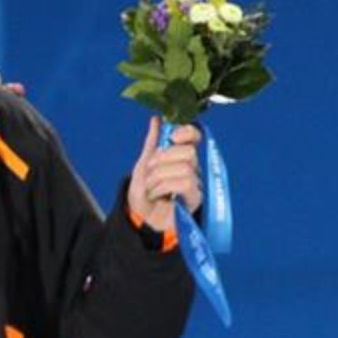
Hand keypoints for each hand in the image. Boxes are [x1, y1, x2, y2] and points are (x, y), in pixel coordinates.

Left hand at [127, 117, 202, 231]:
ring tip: (150, 187)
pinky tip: (156, 194)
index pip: (195, 136)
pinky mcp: (195, 199)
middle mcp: (192, 168)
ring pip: (185, 168)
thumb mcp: (143, 165)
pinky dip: (164, 186)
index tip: (172, 136)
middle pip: (188, 152)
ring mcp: (195, 184)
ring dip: (159, 176)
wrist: (141, 219)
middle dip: (163, 159)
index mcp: (180, 156)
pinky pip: (185, 183)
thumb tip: (157, 119)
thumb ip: (152, 143)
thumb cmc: (145, 193)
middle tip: (149, 171)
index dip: (187, 132)